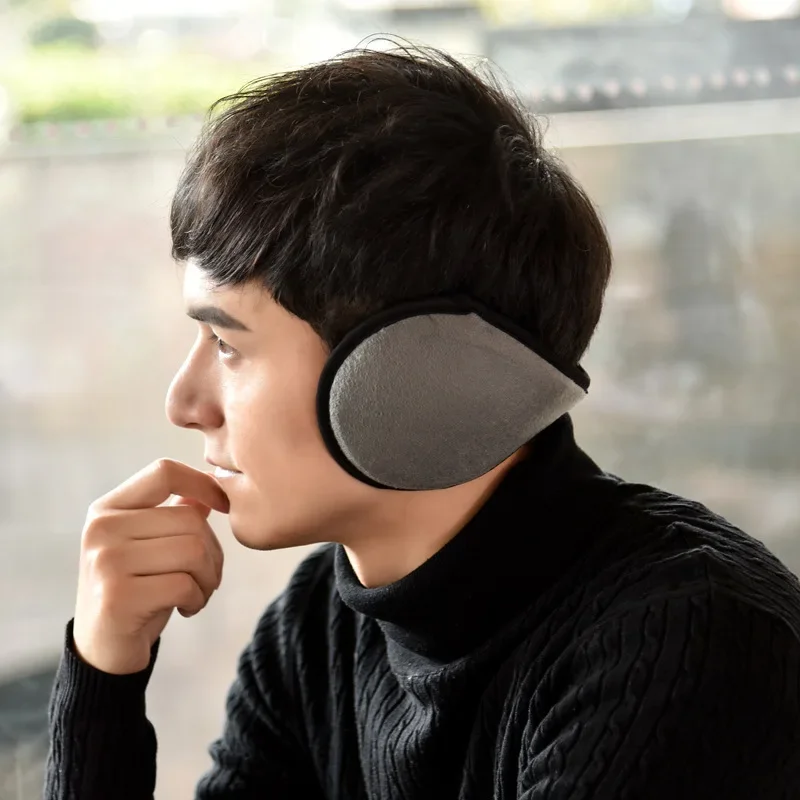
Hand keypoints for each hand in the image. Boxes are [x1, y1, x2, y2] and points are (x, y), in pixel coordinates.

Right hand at [72, 458, 229, 674]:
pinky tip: (186, 608)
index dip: (203, 484)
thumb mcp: (149, 546)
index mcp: (107, 509)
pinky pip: (184, 584)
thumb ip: (174, 514)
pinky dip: (197, 598)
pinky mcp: (118, 596)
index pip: (164, 472)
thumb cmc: (137, 589)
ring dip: (208, 578)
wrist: (103, 651)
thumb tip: (210, 488)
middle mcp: (101, 529)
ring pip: (193, 550)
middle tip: (207, 577)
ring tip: (197, 592)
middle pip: (190, 519)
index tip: (224, 507)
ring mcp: (106, 562)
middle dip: (213, 552)